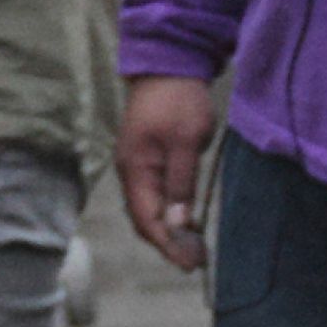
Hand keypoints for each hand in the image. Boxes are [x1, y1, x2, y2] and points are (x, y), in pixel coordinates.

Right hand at [116, 75, 217, 271]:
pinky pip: (152, 196)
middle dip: (168, 243)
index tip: (191, 263)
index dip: (168, 245)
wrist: (168, 62)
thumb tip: (177, 223)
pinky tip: (185, 218)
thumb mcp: (187, 141)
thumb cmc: (179, 100)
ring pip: (147, 210)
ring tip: (194, 246)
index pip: (147, 220)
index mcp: (136, 170)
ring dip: (168, 230)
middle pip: (143, 220)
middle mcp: (130, 172)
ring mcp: (135, 165)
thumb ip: (181, 184)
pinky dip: (168, 213)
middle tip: (197, 259)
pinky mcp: (145, 159)